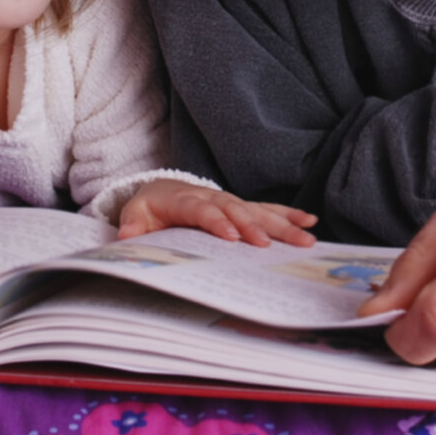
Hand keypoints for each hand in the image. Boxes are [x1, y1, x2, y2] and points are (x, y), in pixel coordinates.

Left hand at [118, 178, 317, 246]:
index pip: (202, 211)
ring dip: (282, 224)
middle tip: (269, 245)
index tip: (231, 237)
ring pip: (257, 210)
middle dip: (253, 226)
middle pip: (235, 210)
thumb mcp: (135, 215)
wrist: (162, 189)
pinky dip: (288, 214)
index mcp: (184, 201)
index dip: (216, 222)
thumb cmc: (149, 208)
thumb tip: (126, 236)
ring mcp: (229, 201)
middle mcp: (211, 198)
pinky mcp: (241, 206)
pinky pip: (267, 209)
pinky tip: (309, 221)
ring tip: (305, 237)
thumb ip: (132, 225)